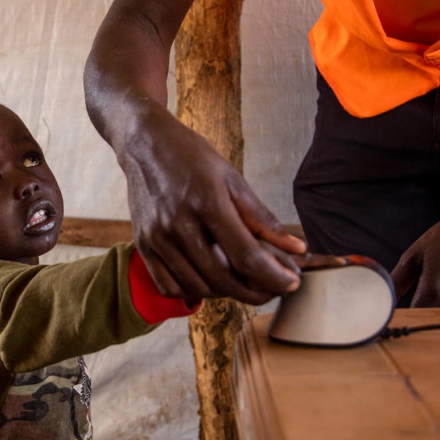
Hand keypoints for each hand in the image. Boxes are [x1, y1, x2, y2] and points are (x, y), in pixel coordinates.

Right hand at [121, 108, 305, 304]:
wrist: (146, 145)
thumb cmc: (192, 158)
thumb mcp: (233, 179)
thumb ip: (261, 218)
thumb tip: (296, 248)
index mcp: (207, 202)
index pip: (246, 255)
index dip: (273, 276)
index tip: (291, 283)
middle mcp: (179, 224)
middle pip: (222, 278)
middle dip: (254, 292)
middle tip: (272, 290)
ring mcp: (157, 237)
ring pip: (197, 287)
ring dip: (225, 294)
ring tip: (243, 284)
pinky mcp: (143, 245)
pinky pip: (169, 285)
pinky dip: (192, 292)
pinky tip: (209, 282)